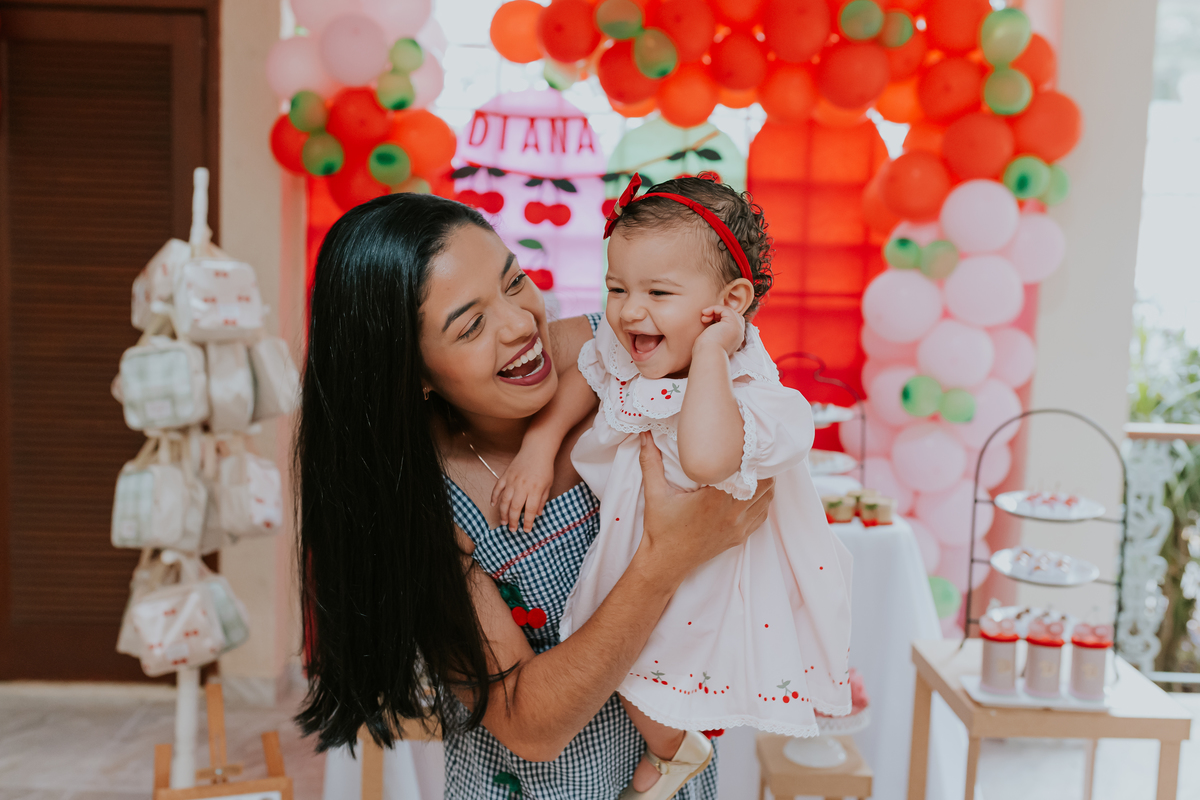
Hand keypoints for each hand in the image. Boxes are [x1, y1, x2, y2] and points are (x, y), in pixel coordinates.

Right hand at [492, 445, 554, 532]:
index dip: (528, 522)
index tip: (527, 530)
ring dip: (503, 513)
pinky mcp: (506, 475)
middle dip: (514, 521)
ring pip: (504, 501)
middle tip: (513, 530)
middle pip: (515, 508)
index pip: (530, 510)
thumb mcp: (548, 485)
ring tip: (504, 522)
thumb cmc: (545, 467)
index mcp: (535, 490)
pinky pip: (497, 488)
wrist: (537, 449)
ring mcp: (512, 481)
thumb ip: (543, 500)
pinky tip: (493, 505)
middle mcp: (522, 486)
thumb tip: (537, 514)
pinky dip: (494, 497)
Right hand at [636, 433, 773, 587]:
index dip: (750, 456)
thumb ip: (651, 461)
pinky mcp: (740, 536)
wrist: (666, 563)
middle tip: (752, 451)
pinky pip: (762, 514)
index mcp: (714, 500)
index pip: (747, 473)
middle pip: (765, 483)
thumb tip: (644, 434)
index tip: (745, 442)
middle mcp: (732, 514)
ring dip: (764, 482)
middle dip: (761, 466)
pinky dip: (762, 500)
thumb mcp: (655, 493)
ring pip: (767, 498)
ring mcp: (739, 527)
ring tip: (753, 468)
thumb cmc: (661, 529)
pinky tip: (751, 490)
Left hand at [696, 305, 745, 357]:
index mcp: (734, 340)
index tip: (706, 322)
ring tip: (704, 318)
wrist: (708, 356)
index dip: (720, 319)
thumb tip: (707, 322)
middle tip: (705, 319)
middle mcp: (738, 334)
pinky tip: (705, 314)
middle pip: (733, 316)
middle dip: (718, 314)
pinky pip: (725, 309)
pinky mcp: (733, 323)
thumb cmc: (705, 352)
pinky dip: (714, 308)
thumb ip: (713, 332)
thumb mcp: (710, 341)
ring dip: (714, 311)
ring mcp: (737, 328)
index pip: (732, 323)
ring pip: (729, 312)